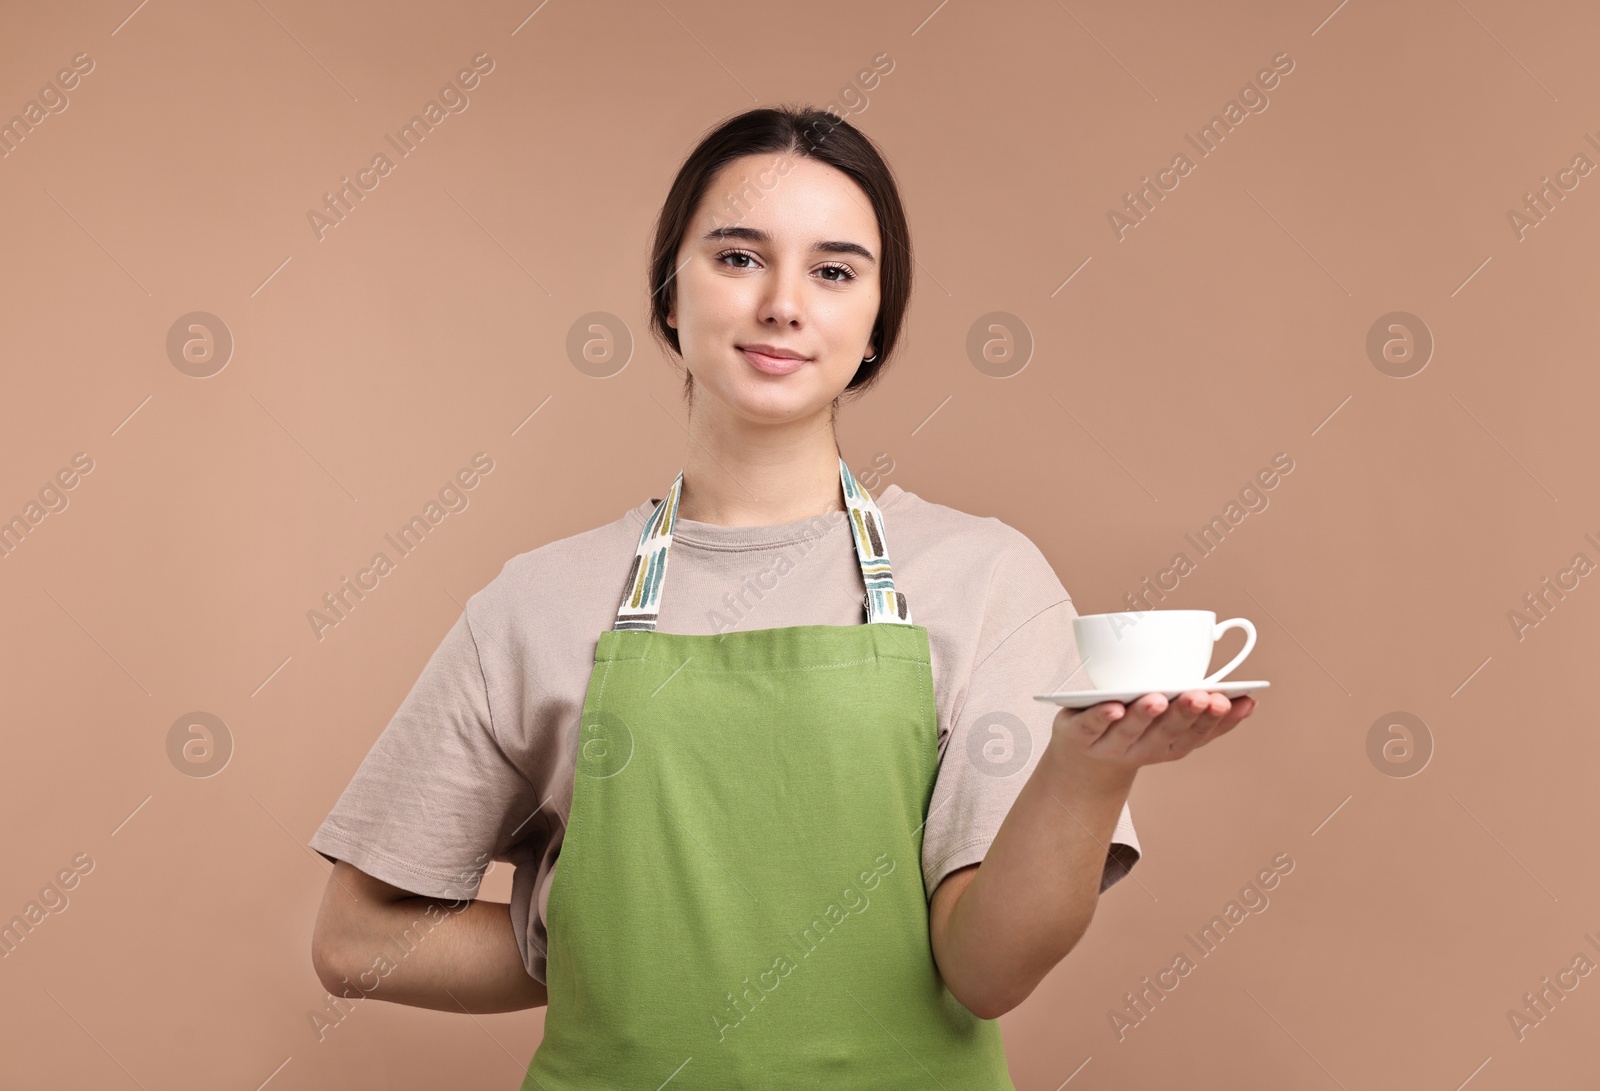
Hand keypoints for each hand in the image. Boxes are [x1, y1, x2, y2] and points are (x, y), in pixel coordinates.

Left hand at [1051, 690, 1256, 774]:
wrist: (1082, 758)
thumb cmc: (1134, 728)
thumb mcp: (1170, 724)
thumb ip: (1201, 710)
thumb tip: (1248, 698)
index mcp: (1170, 744)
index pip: (1197, 734)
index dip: (1215, 721)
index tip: (1230, 701)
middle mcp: (1143, 748)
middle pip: (1167, 732)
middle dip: (1186, 714)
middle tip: (1201, 696)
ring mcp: (1111, 743)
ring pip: (1131, 729)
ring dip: (1146, 714)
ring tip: (1159, 698)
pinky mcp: (1079, 735)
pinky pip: (1091, 725)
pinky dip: (1102, 716)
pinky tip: (1113, 706)